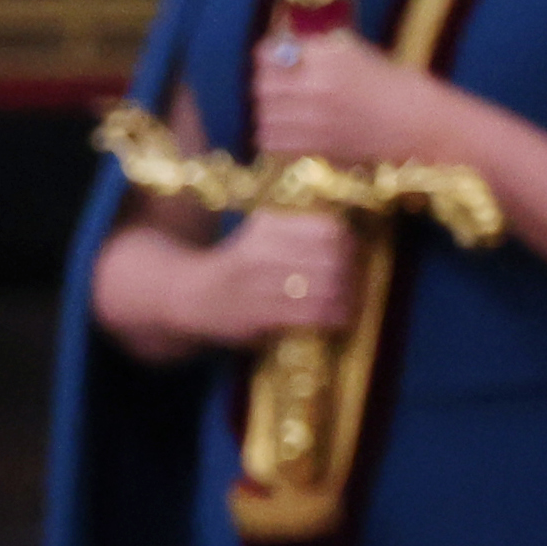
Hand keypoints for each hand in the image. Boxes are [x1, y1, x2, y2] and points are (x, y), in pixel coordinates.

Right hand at [209, 203, 362, 344]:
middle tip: (358, 282)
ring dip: (348, 298)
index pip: (329, 229)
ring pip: (326, 287)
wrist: (188, 294)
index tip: (354, 254)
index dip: (350, 243)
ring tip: (352, 302)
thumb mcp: (260, 234)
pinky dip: (333, 316)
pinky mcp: (258, 314)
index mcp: (268, 226)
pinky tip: (340, 318)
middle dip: (353, 273)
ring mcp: (259, 284)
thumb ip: (298, 232)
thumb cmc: (235, 265)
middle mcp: (263, 251)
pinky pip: (311, 313)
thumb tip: (352, 239)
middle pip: (332, 259)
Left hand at [249, 28, 474, 179]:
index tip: (272, 57)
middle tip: (280, 85)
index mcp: (329, 57)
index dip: (268, 55)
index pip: (271, 52)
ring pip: (263, 114)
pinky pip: (271, 140)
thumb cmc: (394, 86)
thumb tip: (283, 44)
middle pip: (261, 85)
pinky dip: (275, 135)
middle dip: (267, 83)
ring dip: (269, 111)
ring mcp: (312, 120)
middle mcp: (316, 86)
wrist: (419, 125)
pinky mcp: (312, 147)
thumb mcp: (358, 54)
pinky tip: (292, 130)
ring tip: (288, 109)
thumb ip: (319, 50)